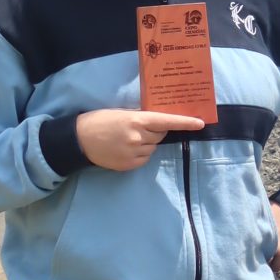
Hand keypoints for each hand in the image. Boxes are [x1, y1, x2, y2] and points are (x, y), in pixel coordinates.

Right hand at [75, 109, 203, 170]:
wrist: (78, 140)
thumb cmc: (100, 121)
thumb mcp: (122, 114)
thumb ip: (141, 118)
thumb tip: (159, 123)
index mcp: (137, 121)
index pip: (167, 121)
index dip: (185, 122)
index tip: (200, 123)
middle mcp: (138, 138)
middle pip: (160, 135)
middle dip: (155, 131)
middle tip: (139, 127)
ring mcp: (134, 153)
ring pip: (153, 148)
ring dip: (147, 143)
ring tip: (126, 139)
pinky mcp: (129, 165)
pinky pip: (144, 158)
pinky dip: (140, 153)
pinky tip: (124, 149)